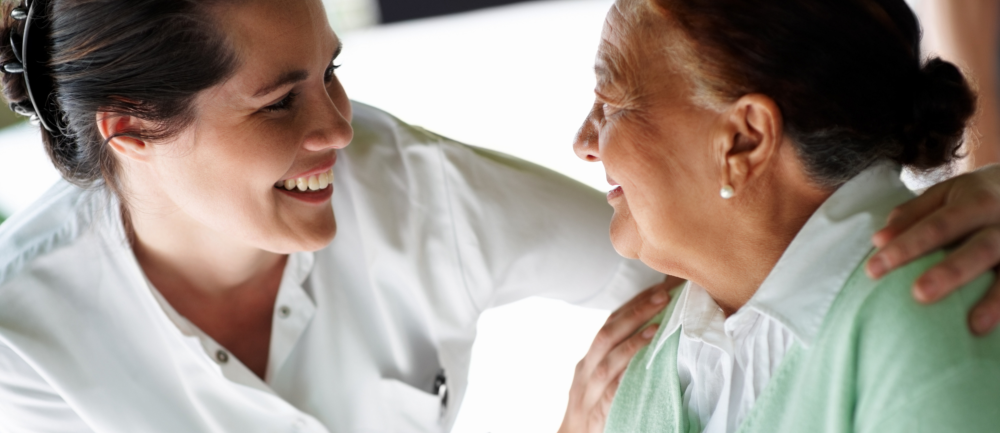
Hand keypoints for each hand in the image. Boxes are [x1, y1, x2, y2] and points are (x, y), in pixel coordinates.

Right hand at [557, 277, 678, 432]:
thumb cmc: (592, 409)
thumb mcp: (602, 380)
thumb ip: (620, 360)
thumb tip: (654, 333)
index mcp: (588, 360)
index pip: (610, 323)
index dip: (633, 304)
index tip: (658, 287)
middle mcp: (585, 370)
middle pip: (607, 333)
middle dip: (635, 311)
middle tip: (662, 294)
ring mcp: (588, 391)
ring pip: (607, 358)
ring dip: (633, 338)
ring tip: (657, 322)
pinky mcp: (596, 414)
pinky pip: (611, 391)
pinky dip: (626, 372)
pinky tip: (642, 362)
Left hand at [866, 164, 999, 334]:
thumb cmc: (975, 197)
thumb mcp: (945, 194)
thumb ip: (912, 215)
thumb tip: (879, 240)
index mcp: (977, 200)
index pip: (936, 226)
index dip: (906, 247)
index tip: (873, 270)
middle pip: (980, 248)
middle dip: (951, 272)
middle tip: (919, 294)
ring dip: (995, 299)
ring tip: (975, 325)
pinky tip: (990, 328)